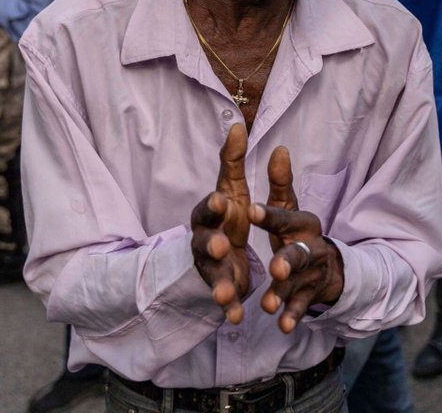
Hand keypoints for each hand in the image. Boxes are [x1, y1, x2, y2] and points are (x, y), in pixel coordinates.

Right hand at [190, 124, 252, 323]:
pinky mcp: (222, 287)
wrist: (224, 252)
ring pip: (212, 274)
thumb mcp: (233, 188)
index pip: (207, 208)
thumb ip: (232, 161)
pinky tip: (238, 316)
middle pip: (203, 242)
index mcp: (210, 215)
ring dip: (219, 283)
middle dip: (210, 244)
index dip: (212, 205)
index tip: (221, 201)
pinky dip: (230, 308)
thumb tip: (237, 124)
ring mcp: (211, 266)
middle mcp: (205, 240)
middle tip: (221, 245)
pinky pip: (224, 300)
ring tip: (229, 292)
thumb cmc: (228, 214)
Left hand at [246, 145, 342, 333]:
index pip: (285, 217)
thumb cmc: (298, 232)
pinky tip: (283, 326)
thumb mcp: (290, 207)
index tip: (250, 210)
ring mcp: (311, 274)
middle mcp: (311, 246)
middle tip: (274, 268)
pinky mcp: (309, 295)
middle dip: (287, 261)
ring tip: (269, 306)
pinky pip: (299, 306)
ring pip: (298, 284)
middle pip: (299, 254)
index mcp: (303, 222)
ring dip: (284, 294)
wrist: (328, 266)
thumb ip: (281, 182)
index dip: (269, 215)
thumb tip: (279, 148)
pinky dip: (291, 316)